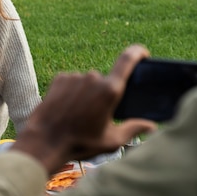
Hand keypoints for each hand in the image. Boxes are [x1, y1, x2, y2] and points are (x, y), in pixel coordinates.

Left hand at [11, 44, 157, 174]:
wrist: (45, 141)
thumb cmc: (80, 143)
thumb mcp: (111, 141)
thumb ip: (134, 129)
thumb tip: (151, 126)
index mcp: (110, 90)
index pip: (127, 60)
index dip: (137, 52)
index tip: (143, 53)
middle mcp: (93, 78)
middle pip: (106, 80)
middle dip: (105, 94)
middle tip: (97, 114)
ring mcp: (75, 76)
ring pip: (88, 82)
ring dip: (88, 94)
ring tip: (79, 115)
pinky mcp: (60, 78)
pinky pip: (73, 81)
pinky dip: (73, 92)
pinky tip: (67, 108)